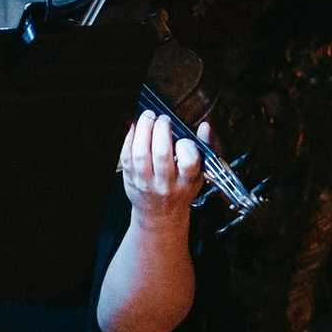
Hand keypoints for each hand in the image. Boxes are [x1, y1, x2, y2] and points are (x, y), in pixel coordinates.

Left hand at [119, 105, 207, 227]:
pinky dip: (129, 137)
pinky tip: (135, 127)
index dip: (186, 145)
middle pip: (161, 154)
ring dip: (144, 129)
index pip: (189, 162)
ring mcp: (146, 182)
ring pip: (141, 153)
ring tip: (148, 117)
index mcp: (187, 182)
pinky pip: (126, 156)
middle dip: (161, 129)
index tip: (183, 138)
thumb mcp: (199, 174)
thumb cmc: (181, 190)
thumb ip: (204, 148)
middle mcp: (166, 184)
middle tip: (163, 118)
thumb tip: (205, 126)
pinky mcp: (131, 178)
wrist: (160, 214)